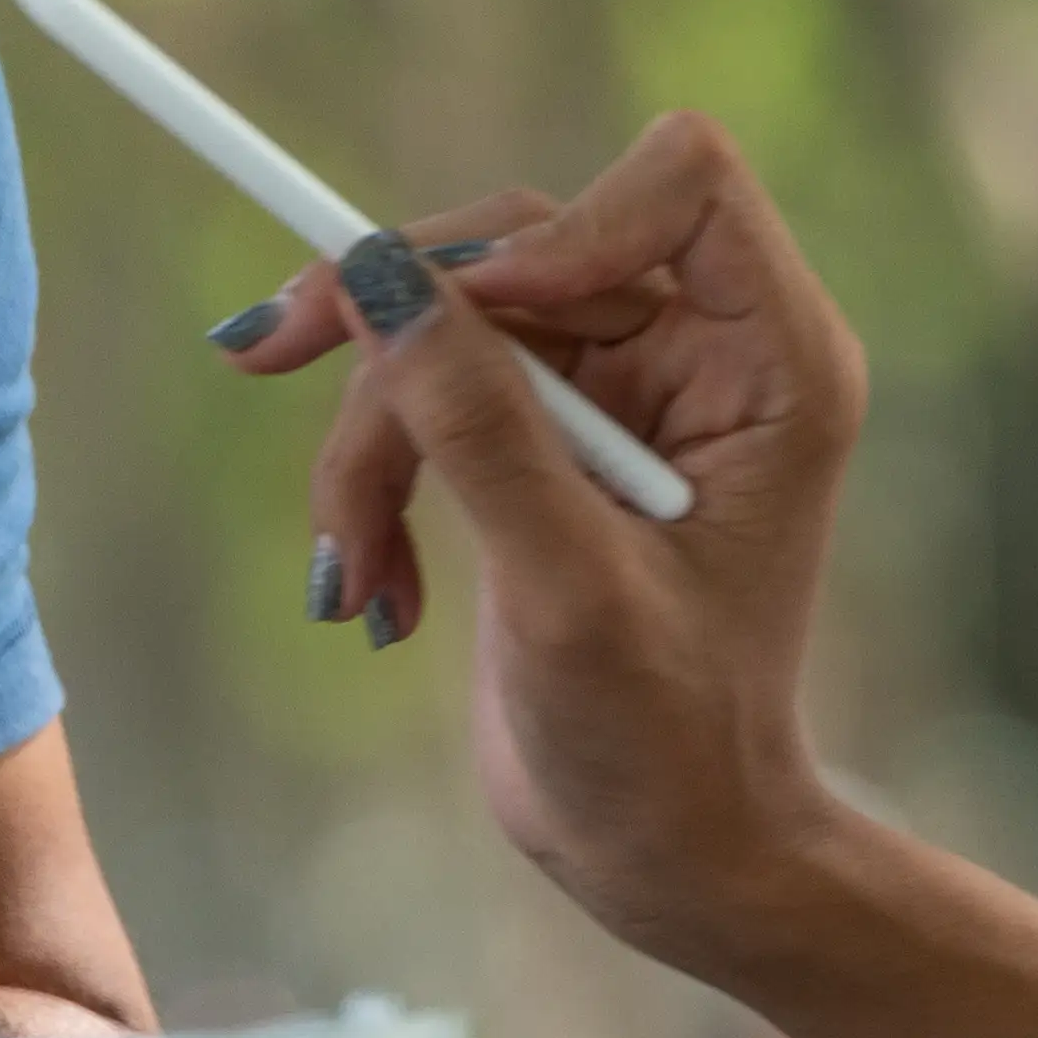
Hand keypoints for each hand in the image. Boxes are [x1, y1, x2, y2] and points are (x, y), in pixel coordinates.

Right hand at [227, 114, 874, 970]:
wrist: (666, 857)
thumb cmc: (667, 749)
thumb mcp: (566, 591)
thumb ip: (479, 428)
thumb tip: (376, 276)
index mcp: (773, 363)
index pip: (680, 180)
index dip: (558, 226)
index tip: (461, 317)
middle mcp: (706, 352)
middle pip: (522, 238)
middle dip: (397, 320)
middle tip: (264, 352)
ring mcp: (622, 392)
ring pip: (447, 320)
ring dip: (369, 437)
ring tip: (351, 569)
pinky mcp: (548, 440)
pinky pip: (427, 391)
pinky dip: (376, 478)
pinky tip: (374, 591)